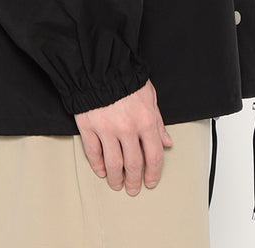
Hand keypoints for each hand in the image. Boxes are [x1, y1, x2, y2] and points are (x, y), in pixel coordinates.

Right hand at [74, 78, 172, 194]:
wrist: (99, 65)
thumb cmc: (126, 78)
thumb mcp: (149, 95)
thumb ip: (158, 121)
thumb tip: (166, 142)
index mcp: (145, 120)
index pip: (154, 155)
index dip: (154, 173)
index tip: (151, 181)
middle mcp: (127, 128)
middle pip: (133, 164)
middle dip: (134, 181)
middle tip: (133, 189)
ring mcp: (106, 129)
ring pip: (113, 164)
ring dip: (116, 178)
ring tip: (116, 184)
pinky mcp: (88, 126)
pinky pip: (93, 153)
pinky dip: (97, 165)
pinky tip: (101, 171)